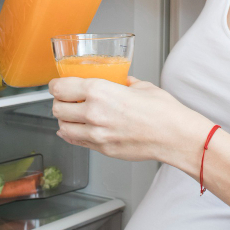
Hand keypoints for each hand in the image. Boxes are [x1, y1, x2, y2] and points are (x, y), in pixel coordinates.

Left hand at [50, 76, 213, 170]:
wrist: (174, 136)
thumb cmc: (163, 111)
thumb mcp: (141, 86)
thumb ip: (124, 83)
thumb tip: (120, 81)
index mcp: (99, 91)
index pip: (61, 88)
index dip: (55, 85)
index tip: (58, 84)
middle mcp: (93, 113)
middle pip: (57, 108)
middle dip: (59, 102)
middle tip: (65, 99)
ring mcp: (96, 134)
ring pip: (63, 127)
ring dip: (64, 120)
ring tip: (72, 115)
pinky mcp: (102, 149)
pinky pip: (76, 142)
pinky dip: (72, 135)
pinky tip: (76, 130)